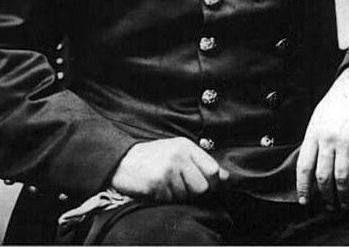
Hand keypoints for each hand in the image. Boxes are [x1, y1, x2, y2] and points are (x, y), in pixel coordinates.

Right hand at [110, 137, 229, 203]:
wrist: (122, 160)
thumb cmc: (153, 157)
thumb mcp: (178, 151)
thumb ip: (201, 162)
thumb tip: (226, 177)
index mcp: (186, 146)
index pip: (213, 170)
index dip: (212, 183)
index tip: (206, 187)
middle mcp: (179, 156)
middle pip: (202, 187)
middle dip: (194, 193)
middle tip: (181, 187)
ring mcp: (168, 170)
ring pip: (187, 197)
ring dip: (178, 197)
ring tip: (166, 186)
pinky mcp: (156, 185)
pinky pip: (171, 201)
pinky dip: (166, 200)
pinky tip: (157, 189)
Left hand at [296, 65, 348, 208]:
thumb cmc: (340, 100)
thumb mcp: (320, 116)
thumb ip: (315, 138)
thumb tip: (310, 163)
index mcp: (313, 132)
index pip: (304, 166)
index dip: (303, 187)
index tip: (304, 201)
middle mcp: (327, 139)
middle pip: (322, 176)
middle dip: (325, 196)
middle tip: (329, 206)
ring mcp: (345, 141)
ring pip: (341, 178)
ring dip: (343, 196)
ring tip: (345, 204)